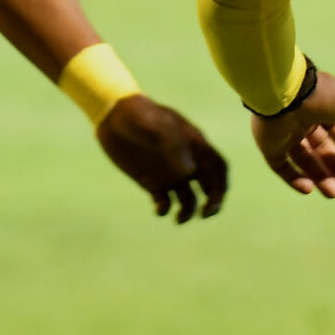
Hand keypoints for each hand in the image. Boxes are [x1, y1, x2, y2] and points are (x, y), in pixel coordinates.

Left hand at [96, 94, 228, 222]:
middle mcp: (185, 160)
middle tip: (205, 214)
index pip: (218, 166)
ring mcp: (169, 172)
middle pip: (209, 185)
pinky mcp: (151, 181)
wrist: (112, 116)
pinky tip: (159, 209)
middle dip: (213, 202)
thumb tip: (191, 172)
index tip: (216, 198)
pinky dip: (165, 209)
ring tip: (178, 218)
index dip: (222, 183)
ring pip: (189, 198)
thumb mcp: (156, 125)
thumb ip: (174, 146)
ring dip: (189, 210)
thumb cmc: (139, 115)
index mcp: (193, 144)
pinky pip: (164, 201)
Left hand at [249, 68, 334, 198]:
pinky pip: (281, 166)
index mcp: (320, 106)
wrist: (285, 95)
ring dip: (319, 176)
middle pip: (320, 148)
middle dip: (334, 166)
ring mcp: (284, 134)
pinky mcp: (270, 147)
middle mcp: (302, 121)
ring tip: (333, 192)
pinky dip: (294, 178)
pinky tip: (309, 189)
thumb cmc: (320, 95)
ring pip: (303, 160)